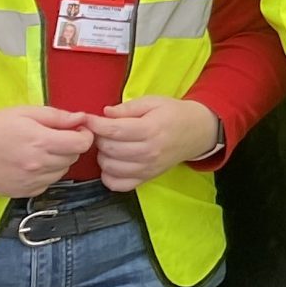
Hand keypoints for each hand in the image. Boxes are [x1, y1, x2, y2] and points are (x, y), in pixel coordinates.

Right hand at [0, 105, 93, 198]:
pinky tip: (32, 163)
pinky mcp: (22, 192)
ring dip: (59, 161)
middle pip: (73, 158)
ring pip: (62, 172)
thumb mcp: (26, 112)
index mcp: (41, 142)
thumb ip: (58, 116)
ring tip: (41, 149)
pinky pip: (47, 183)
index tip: (76, 130)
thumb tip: (82, 118)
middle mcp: (38, 165)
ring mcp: (30, 182)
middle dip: (71, 146)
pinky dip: (46, 174)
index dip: (84, 135)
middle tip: (55, 137)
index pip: (82, 144)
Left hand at [88, 96, 222, 191]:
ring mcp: (147, 168)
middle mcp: (149, 152)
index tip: (88, 119)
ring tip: (110, 144)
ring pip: (109, 166)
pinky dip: (109, 175)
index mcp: (151, 129)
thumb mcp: (153, 102)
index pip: (114, 130)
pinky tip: (113, 162)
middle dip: (99, 137)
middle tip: (103, 129)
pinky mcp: (146, 179)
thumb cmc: (174, 114)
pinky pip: (118, 184)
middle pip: (109, 148)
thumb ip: (128, 108)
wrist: (197, 132)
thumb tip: (104, 113)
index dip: (96, 124)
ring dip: (103, 155)